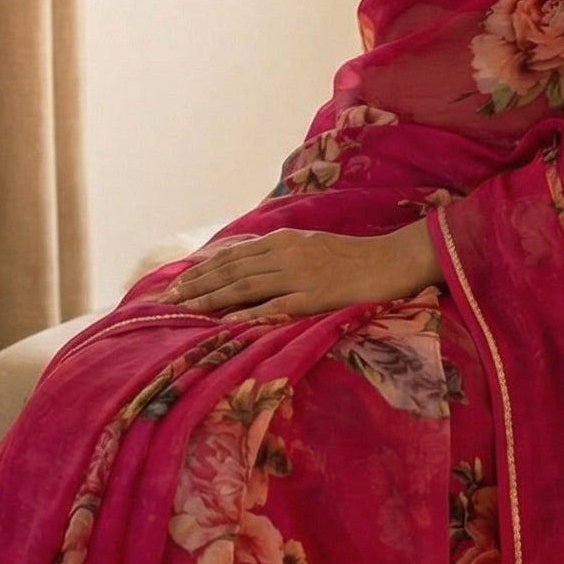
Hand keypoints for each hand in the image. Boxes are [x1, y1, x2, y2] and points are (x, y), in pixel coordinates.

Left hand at [144, 220, 442, 323]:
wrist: (394, 260)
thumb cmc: (356, 257)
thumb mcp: (313, 246)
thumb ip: (282, 254)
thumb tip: (252, 266)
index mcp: (284, 240)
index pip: (234, 255)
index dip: (204, 269)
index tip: (179, 282)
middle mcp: (286, 253)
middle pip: (232, 269)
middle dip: (198, 284)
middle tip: (169, 299)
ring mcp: (300, 275)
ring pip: (245, 285)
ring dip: (212, 298)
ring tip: (186, 309)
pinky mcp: (315, 296)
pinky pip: (275, 305)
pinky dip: (248, 314)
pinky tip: (226, 323)